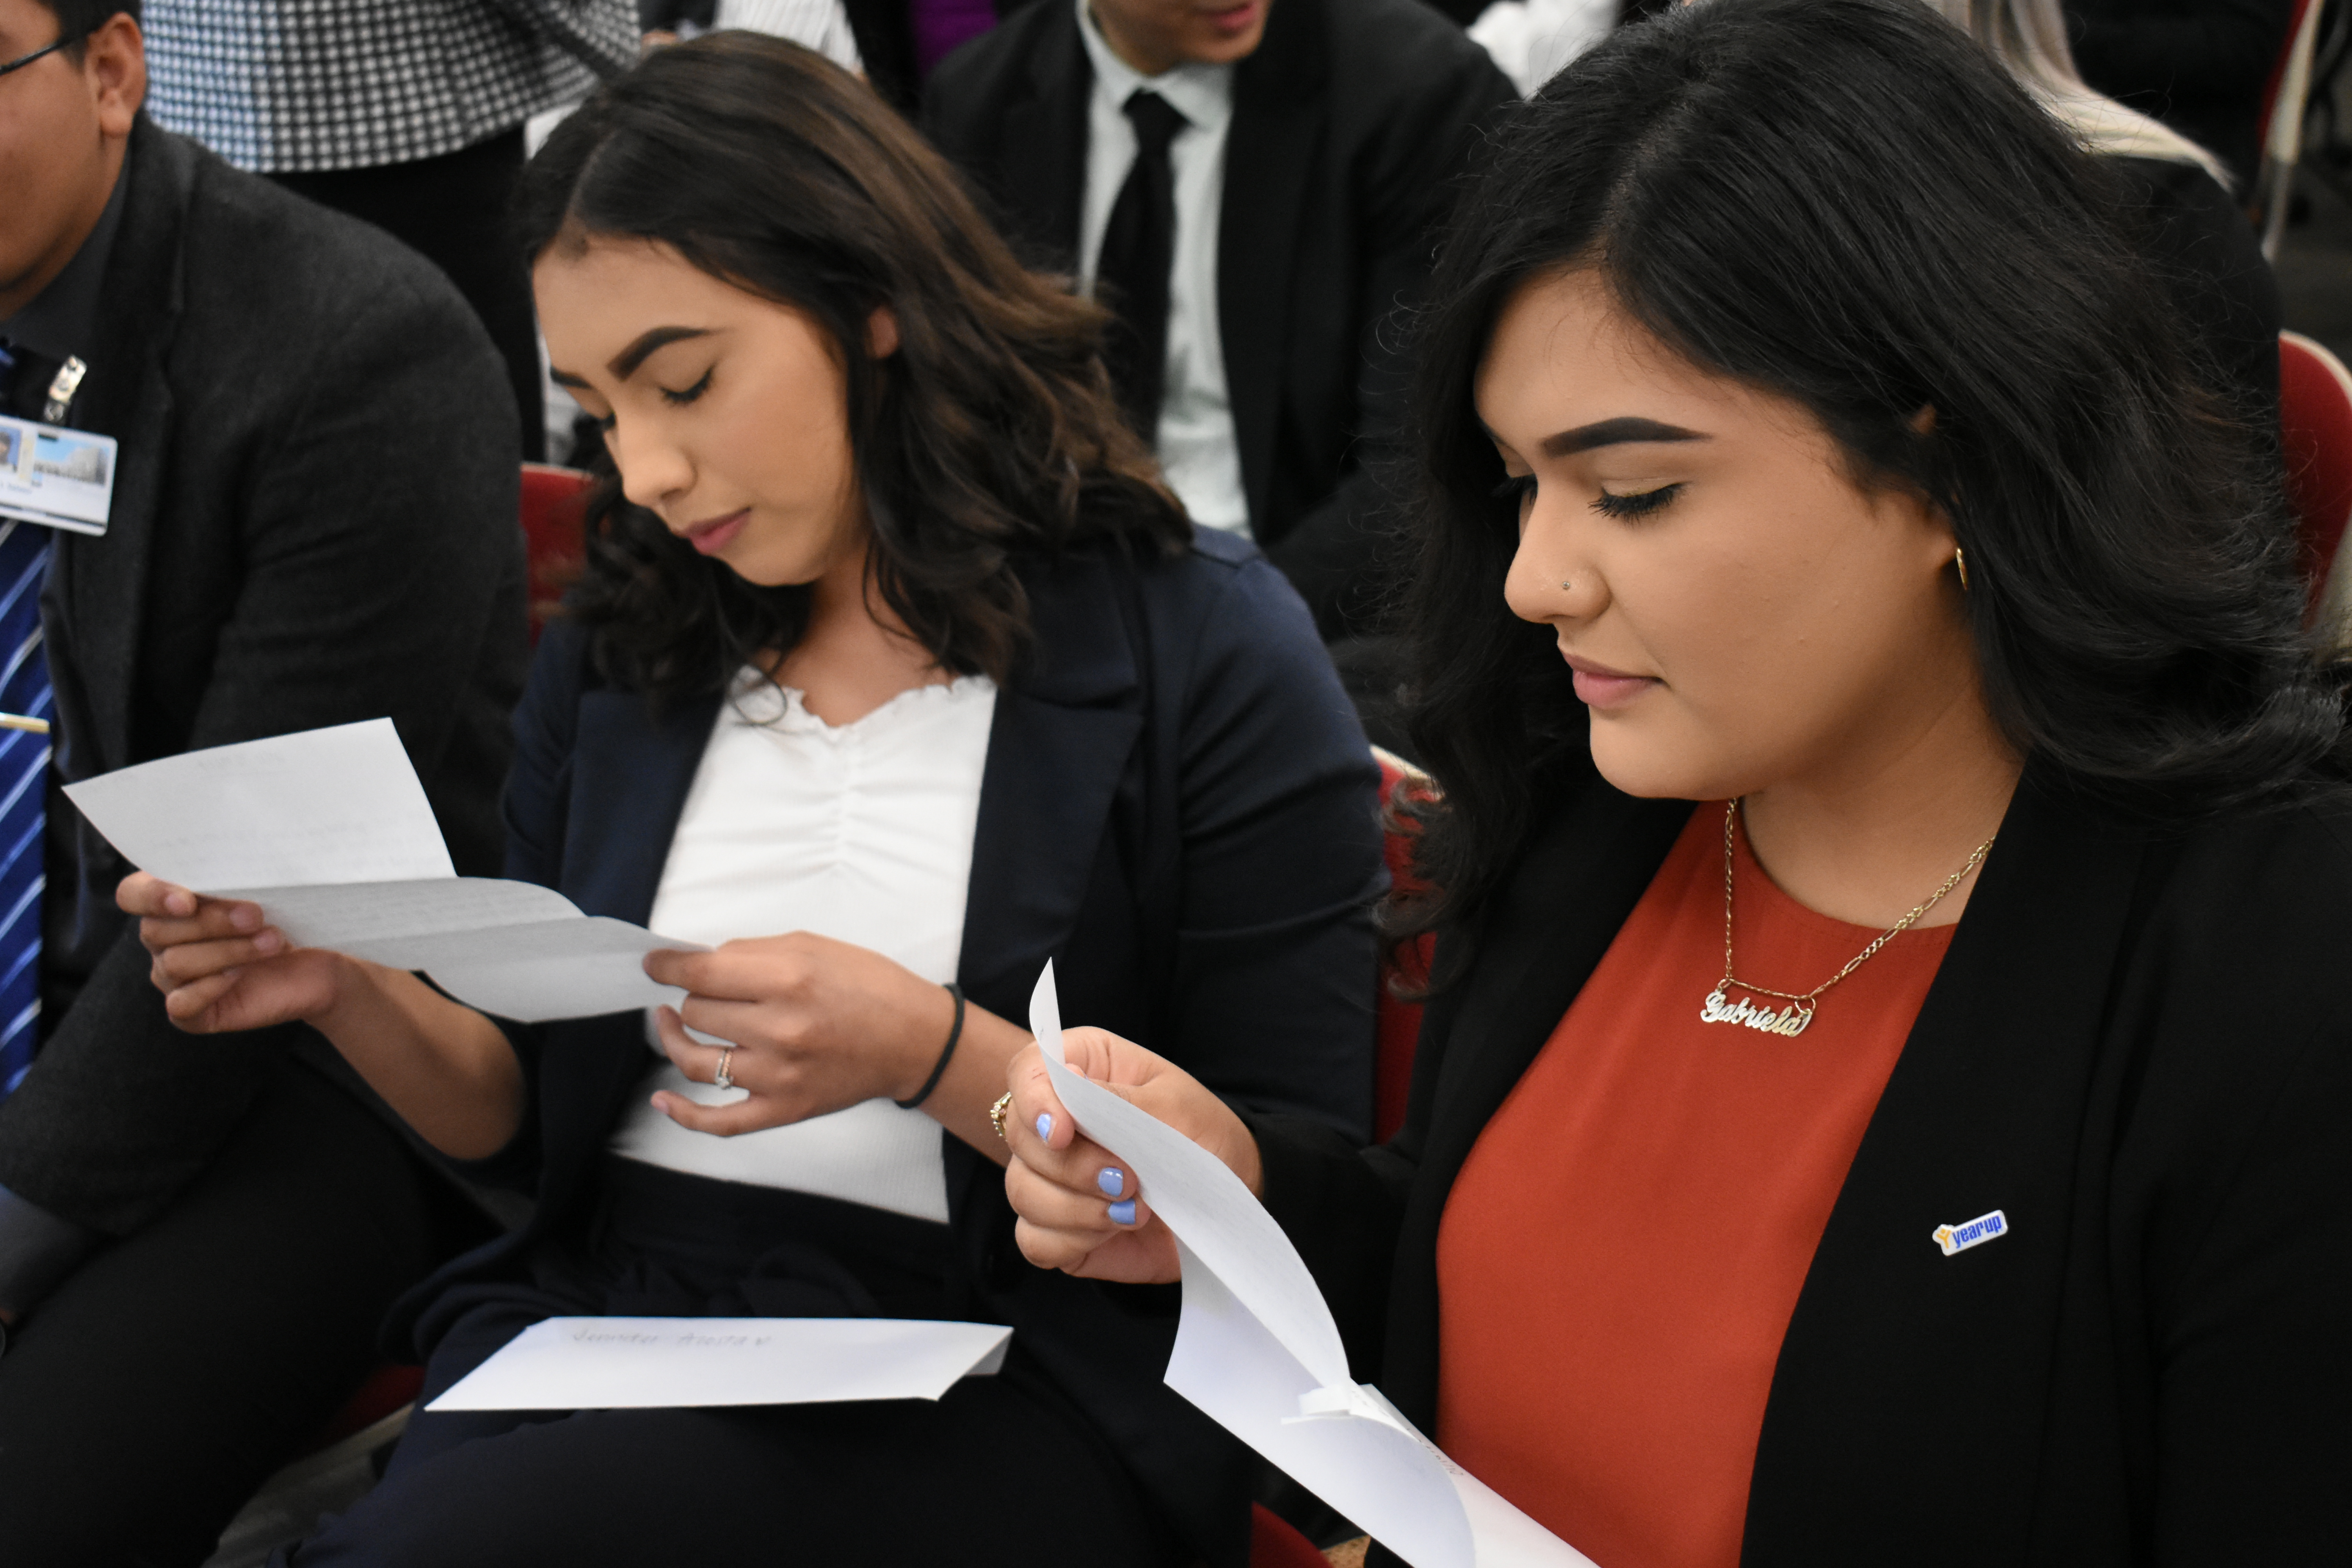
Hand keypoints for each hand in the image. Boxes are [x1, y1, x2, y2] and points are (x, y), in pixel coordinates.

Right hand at [121, 872, 347, 1033]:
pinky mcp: (191, 1013)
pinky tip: (240, 975)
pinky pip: (180, 1004)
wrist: (318, 964)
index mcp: (170, 901)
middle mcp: (162, 940)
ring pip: (175, 964)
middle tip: (256, 915)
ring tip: (272, 942)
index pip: (132, 894)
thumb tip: (236, 867)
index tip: (188, 900)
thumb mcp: (266, 890)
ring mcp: (172, 978)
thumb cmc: (287, 917)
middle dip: (211, 922)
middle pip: (157, 930)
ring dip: (228, 951)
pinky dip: (210, 988)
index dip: (152, 896)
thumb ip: (238, 876)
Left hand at [642, 933, 957, 1136]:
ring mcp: (778, 1076)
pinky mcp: (783, 1109)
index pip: (700, 973)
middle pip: (697, 1011)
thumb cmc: (869, 987)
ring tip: (674, 1022)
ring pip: (696, 1059)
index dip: (666, 965)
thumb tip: (698, 962)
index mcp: (788, 979)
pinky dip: (684, 1114)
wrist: (915, 1040)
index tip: (655, 963)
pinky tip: (663, 1098)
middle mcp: (780, 1029)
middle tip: (711, 989)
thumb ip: (752, 952)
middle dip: (696, 995)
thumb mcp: (813, 946)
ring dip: (678, 1037)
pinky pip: (719, 1122)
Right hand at [1000, 1027, 1262, 1284]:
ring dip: (1078, 1208)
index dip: (1035, 1101)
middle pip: (1021, 1137)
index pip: (1029, 1072)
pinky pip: (1034, 1240)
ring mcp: (1051, 1177)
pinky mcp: (1057, 1227)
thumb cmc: (1203, 1135)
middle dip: (1072, 1166)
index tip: (1062, 1132)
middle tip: (1128, 1180)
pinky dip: (1072, 1240)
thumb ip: (1119, 1100)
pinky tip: (1114, 1230)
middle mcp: (1057, 1121)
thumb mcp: (1175, 1106)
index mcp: (1083, 1070)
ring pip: (1023, 1191)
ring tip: (1135, 1209)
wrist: (1229, 1198)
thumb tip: (1067, 1083)